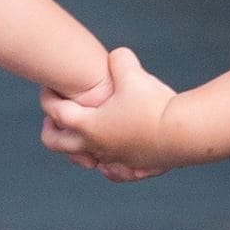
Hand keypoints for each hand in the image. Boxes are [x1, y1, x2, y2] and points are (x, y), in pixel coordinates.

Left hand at [40, 46, 181, 178]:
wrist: (182, 134)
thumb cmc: (153, 103)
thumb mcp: (132, 72)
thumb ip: (118, 60)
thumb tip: (116, 57)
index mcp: (88, 125)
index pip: (55, 112)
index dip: (48, 97)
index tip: (47, 87)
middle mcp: (95, 146)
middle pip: (57, 143)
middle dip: (50, 130)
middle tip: (52, 118)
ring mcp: (114, 160)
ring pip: (84, 160)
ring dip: (77, 149)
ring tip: (82, 136)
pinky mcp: (134, 168)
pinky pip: (113, 172)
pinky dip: (107, 167)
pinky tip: (109, 162)